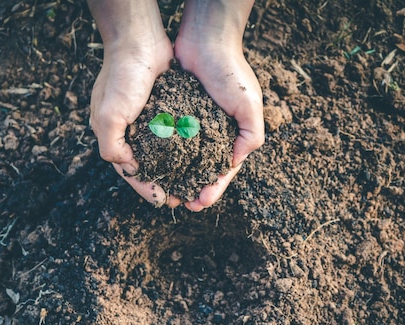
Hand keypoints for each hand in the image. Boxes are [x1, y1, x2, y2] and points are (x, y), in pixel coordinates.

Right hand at [87, 0, 177, 206]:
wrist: (139, 40)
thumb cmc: (121, 75)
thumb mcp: (109, 115)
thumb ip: (112, 145)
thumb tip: (126, 168)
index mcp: (112, 135)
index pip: (130, 172)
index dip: (147, 189)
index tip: (165, 201)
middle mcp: (129, 130)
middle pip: (147, 166)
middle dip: (164, 184)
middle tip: (182, 198)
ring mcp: (147, 120)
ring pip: (163, 154)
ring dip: (175, 170)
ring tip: (192, 183)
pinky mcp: (163, 108)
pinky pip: (173, 135)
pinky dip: (183, 149)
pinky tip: (197, 158)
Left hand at [174, 0, 263, 211]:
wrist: (205, 39)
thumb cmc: (230, 71)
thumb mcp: (249, 105)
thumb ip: (250, 135)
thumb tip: (235, 163)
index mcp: (233, 135)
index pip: (223, 171)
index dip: (213, 189)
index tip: (200, 203)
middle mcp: (213, 133)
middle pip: (202, 170)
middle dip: (193, 189)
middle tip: (180, 205)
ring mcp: (193, 125)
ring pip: (184, 159)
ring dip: (176, 177)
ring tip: (166, 193)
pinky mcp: (176, 114)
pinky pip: (169, 140)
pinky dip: (164, 155)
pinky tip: (154, 167)